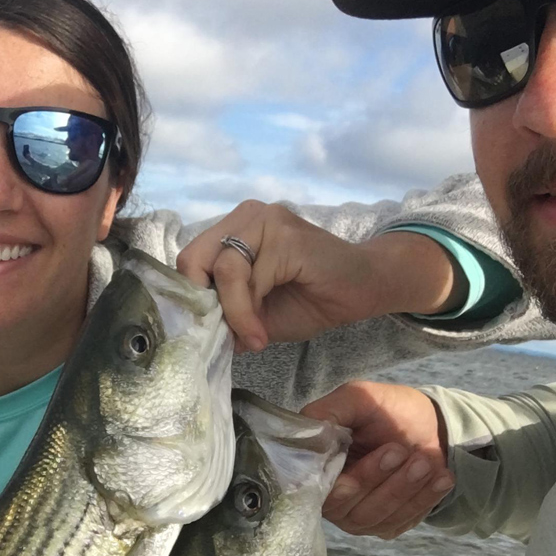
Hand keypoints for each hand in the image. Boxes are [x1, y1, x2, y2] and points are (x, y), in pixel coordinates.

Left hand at [177, 202, 463, 352]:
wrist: (365, 289)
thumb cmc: (312, 298)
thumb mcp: (255, 313)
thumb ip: (223, 313)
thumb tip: (191, 331)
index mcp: (233, 229)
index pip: (189, 260)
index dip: (190, 299)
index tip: (206, 333)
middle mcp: (244, 216)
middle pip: (194, 259)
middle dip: (205, 305)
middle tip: (225, 336)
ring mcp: (265, 219)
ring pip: (223, 269)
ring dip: (233, 314)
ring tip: (253, 338)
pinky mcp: (285, 234)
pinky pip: (249, 276)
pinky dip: (247, 312)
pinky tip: (262, 335)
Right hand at [303, 381, 453, 538]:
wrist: (427, 425)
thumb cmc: (386, 410)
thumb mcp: (356, 398)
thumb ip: (326, 412)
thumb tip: (307, 433)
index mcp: (316, 469)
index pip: (320, 491)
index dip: (346, 483)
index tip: (380, 457)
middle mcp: (331, 499)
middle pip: (350, 507)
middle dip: (380, 481)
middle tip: (403, 451)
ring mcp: (358, 516)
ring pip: (377, 516)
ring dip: (404, 489)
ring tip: (426, 460)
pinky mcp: (387, 525)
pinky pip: (401, 521)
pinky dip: (424, 499)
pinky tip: (441, 477)